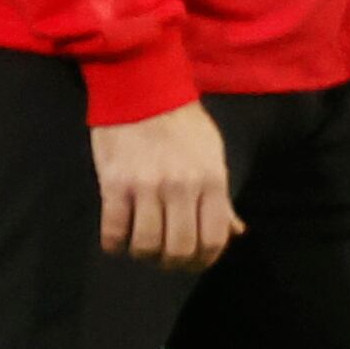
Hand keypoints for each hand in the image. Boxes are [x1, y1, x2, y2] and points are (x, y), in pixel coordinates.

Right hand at [92, 101, 241, 271]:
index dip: (203, 260)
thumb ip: (221, 197)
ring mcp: (147, 186)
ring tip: (139, 246)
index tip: (191, 260)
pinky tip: (116, 240)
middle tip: (162, 258)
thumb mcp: (212, 155)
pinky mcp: (115, 183)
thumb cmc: (181, 122)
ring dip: (142, 254)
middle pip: (179, 249)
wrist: (141, 86)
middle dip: (171, 263)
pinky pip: (114, 229)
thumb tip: (235, 231)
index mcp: (211, 181)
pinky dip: (114, 244)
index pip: (214, 240)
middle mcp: (182, 188)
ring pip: (146, 245)